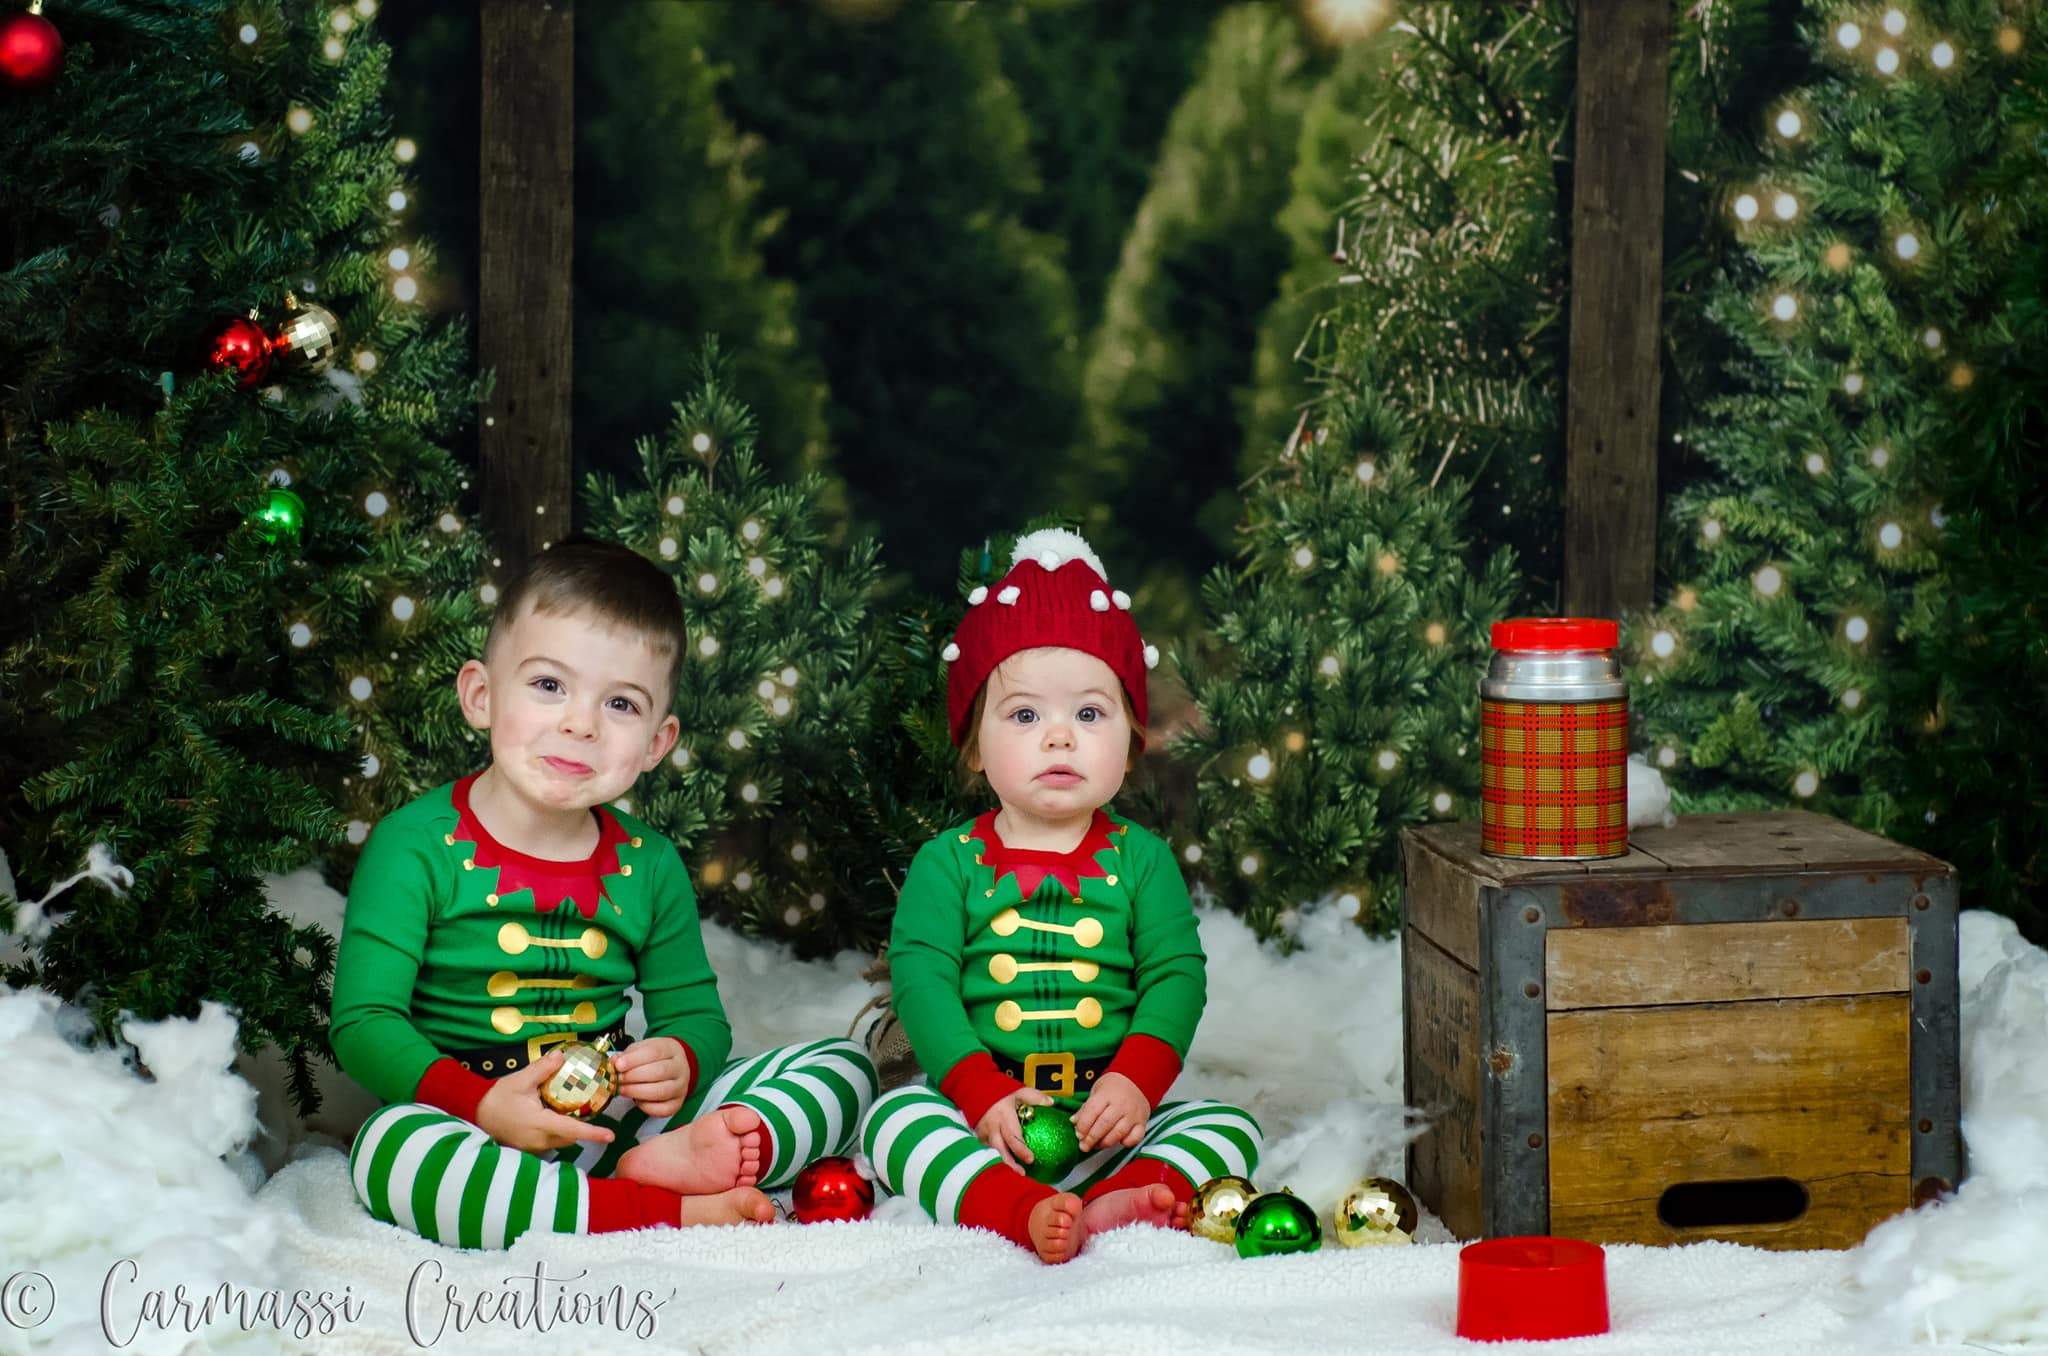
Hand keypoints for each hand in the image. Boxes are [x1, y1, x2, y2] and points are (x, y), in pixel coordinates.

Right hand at [473, 1051, 617, 1152]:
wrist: (475, 1112)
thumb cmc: (497, 1098)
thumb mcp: (520, 1080)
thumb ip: (543, 1069)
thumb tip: (562, 1055)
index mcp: (540, 1124)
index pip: (572, 1130)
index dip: (592, 1133)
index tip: (610, 1136)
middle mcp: (540, 1140)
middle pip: (570, 1137)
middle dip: (582, 1127)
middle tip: (588, 1107)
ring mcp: (533, 1147)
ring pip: (560, 1141)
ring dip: (568, 1129)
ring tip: (570, 1109)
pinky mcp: (528, 1147)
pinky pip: (549, 1142)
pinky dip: (556, 1131)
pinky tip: (553, 1115)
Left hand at [612, 1037, 692, 1117]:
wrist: (672, 1067)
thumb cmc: (654, 1058)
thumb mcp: (641, 1049)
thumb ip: (627, 1055)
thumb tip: (614, 1062)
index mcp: (671, 1049)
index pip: (654, 1052)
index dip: (634, 1059)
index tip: (618, 1065)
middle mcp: (680, 1068)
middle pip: (659, 1072)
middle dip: (634, 1076)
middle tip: (618, 1079)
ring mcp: (681, 1087)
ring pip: (661, 1091)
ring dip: (637, 1092)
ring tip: (623, 1090)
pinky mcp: (678, 1103)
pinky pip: (663, 1109)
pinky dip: (646, 1107)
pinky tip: (637, 1100)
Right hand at [973, 1086, 1054, 1172]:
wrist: (976, 1090)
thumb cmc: (1000, 1092)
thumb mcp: (1019, 1091)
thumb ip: (1034, 1097)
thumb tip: (1051, 1103)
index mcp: (1003, 1116)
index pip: (1013, 1136)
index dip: (1021, 1149)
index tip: (1031, 1159)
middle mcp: (992, 1127)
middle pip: (1002, 1150)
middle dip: (1012, 1163)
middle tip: (1023, 1172)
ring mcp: (984, 1132)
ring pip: (996, 1150)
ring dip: (1007, 1159)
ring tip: (1019, 1169)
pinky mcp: (980, 1136)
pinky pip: (991, 1146)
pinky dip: (1000, 1150)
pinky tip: (1008, 1155)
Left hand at [1072, 1072, 1146, 1150]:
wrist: (1136, 1080)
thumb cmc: (1113, 1088)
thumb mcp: (1096, 1092)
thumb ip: (1086, 1108)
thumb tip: (1074, 1122)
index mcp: (1107, 1094)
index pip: (1092, 1111)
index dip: (1083, 1126)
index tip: (1078, 1135)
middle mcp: (1121, 1104)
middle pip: (1104, 1124)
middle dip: (1091, 1138)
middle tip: (1084, 1146)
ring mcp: (1133, 1114)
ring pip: (1118, 1133)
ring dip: (1105, 1143)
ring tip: (1097, 1145)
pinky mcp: (1142, 1122)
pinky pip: (1135, 1138)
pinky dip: (1126, 1143)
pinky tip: (1118, 1141)